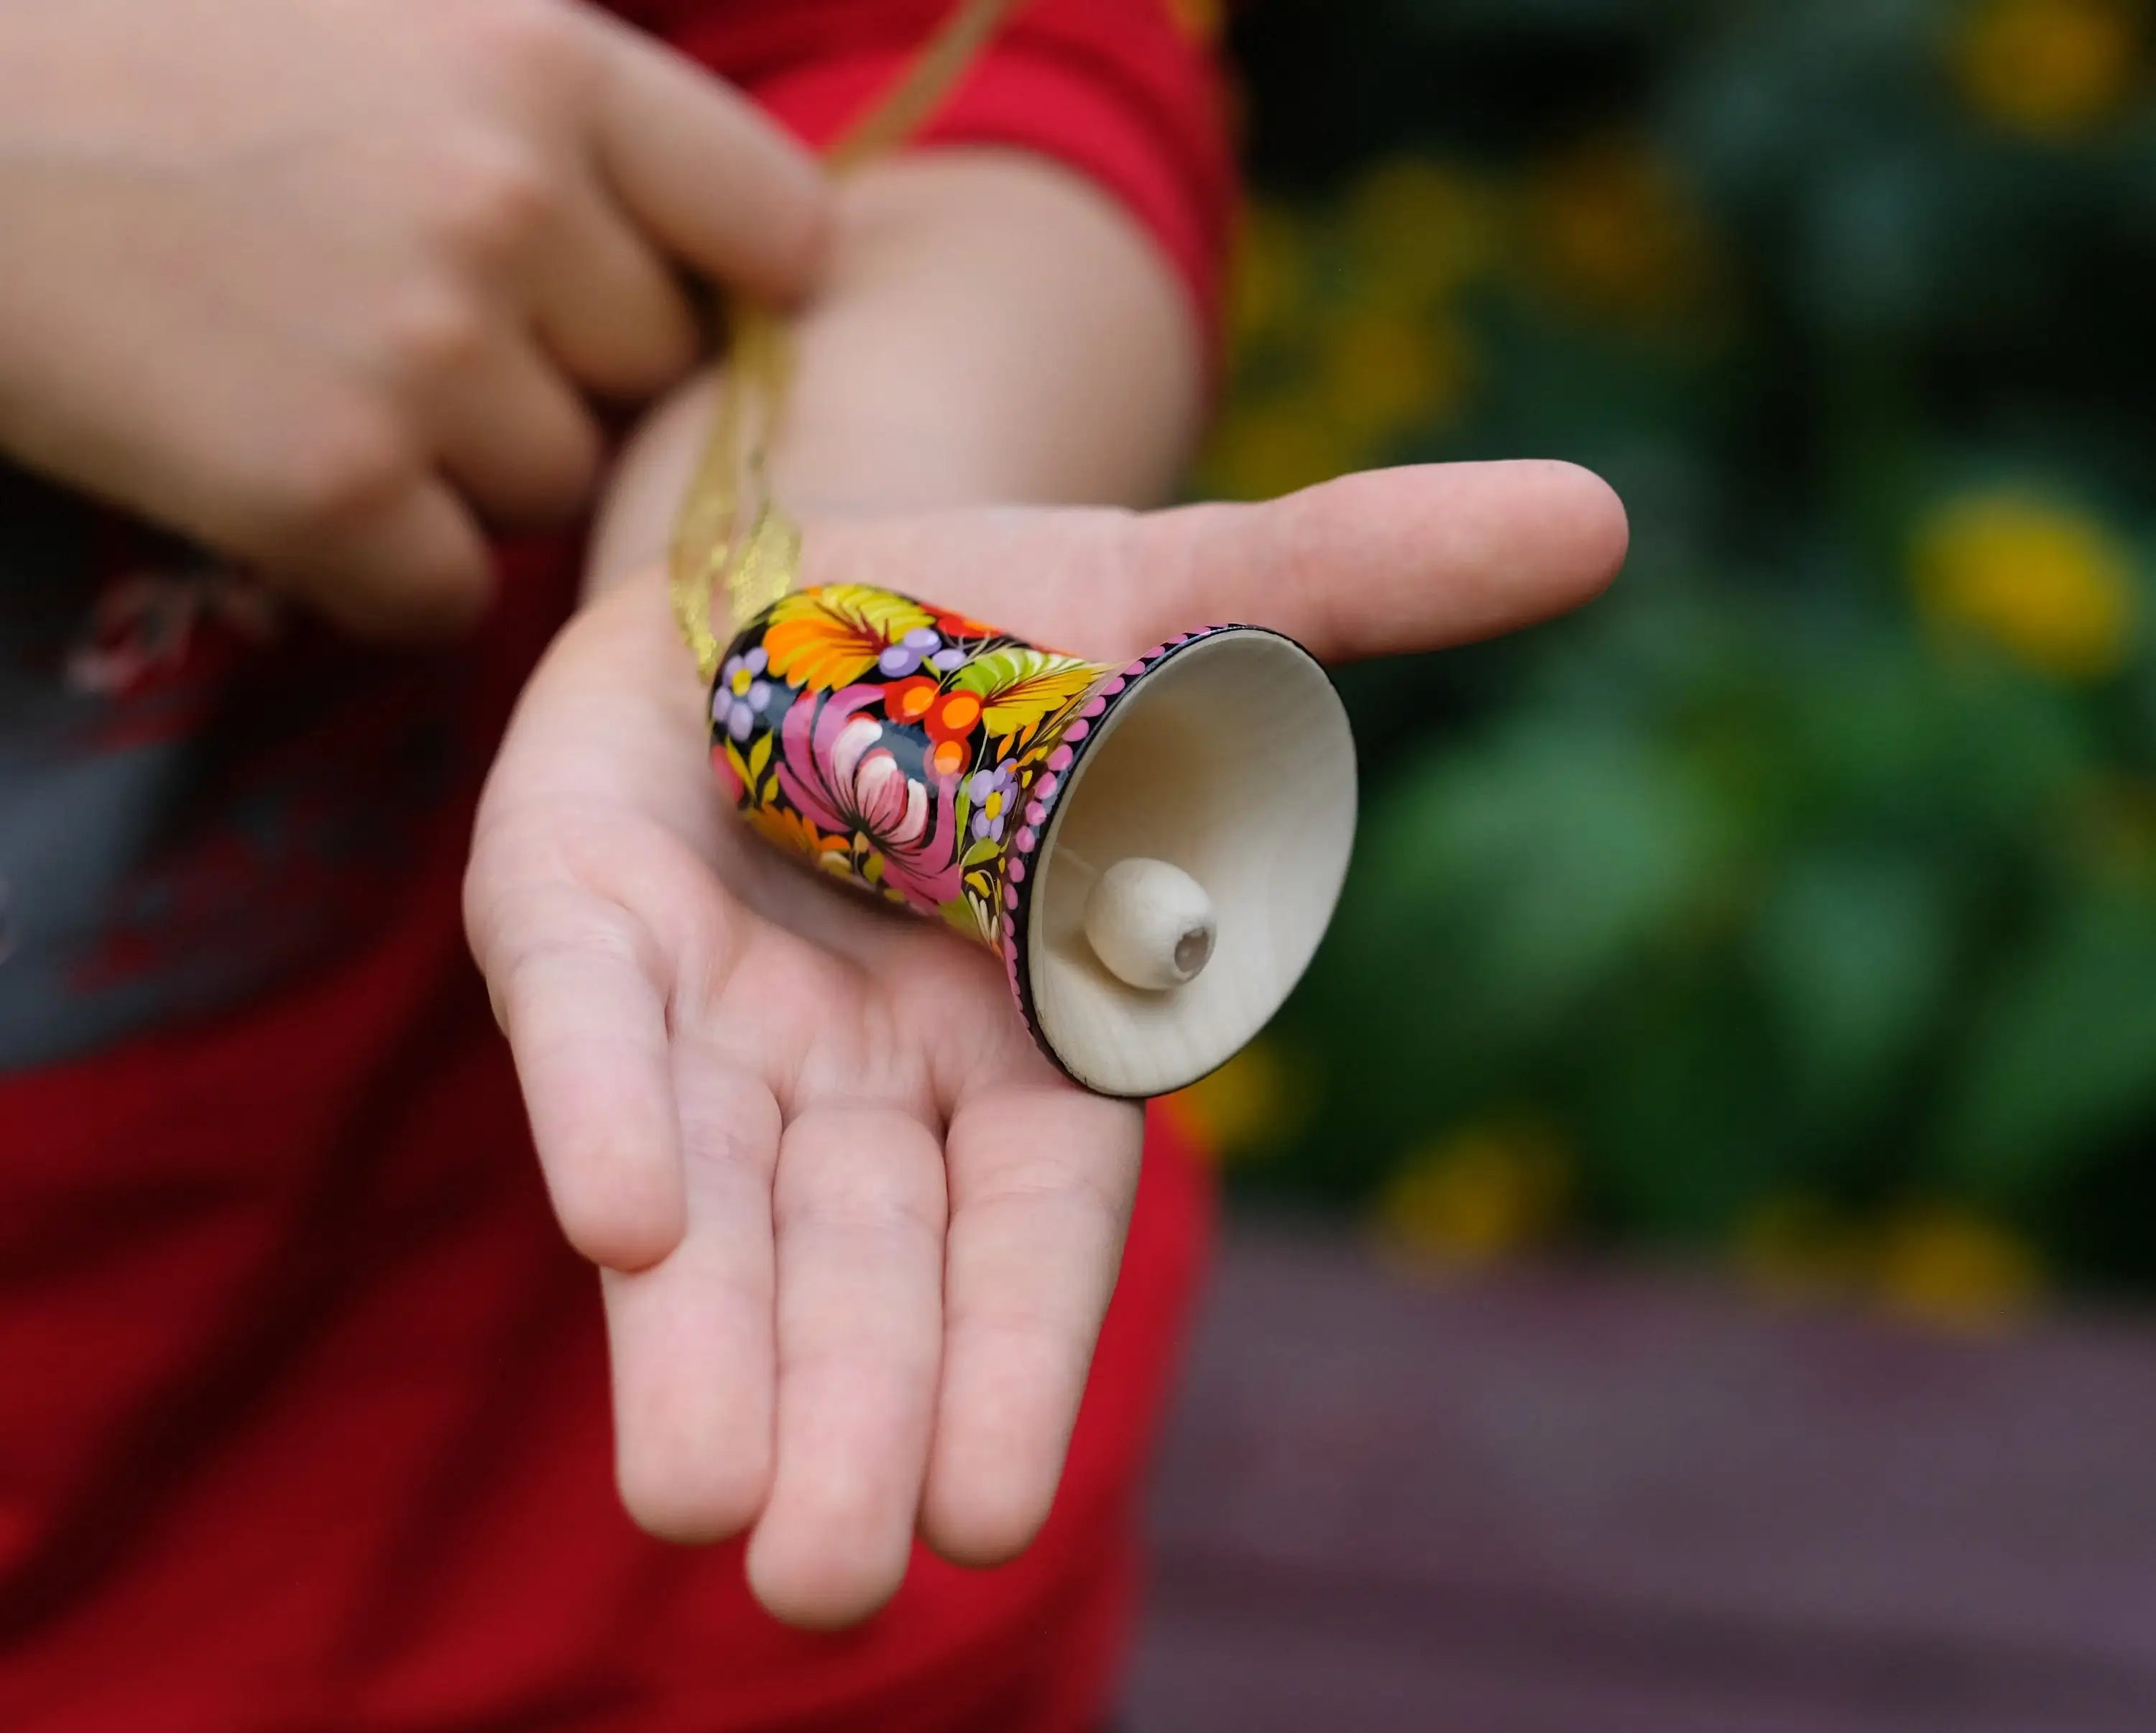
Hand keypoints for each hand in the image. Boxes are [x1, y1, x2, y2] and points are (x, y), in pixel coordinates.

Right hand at [0, 0, 826, 635]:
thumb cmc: (125, 36)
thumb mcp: (375, 4)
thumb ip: (541, 107)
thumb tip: (687, 240)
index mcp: (544, 61)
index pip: (778, 228)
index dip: (736, 287)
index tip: (675, 303)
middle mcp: (509, 206)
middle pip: (656, 376)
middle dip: (569, 372)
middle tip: (423, 330)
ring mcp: (420, 355)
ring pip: (554, 489)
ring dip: (470, 473)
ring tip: (325, 382)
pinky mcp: (323, 489)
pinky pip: (446, 595)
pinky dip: (380, 570)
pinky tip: (280, 479)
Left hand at [465, 460, 1626, 1625]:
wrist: (790, 568)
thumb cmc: (1005, 624)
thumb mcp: (1186, 593)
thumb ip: (1361, 577)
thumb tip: (1599, 514)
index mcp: (1022, 1039)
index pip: (1030, 1226)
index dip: (1016, 1354)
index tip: (993, 1509)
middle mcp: (863, 1069)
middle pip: (863, 1261)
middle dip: (854, 1410)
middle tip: (831, 1586)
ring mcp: (711, 1009)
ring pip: (713, 1206)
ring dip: (703, 1350)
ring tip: (703, 1513)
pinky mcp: (573, 917)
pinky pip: (591, 1027)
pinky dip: (609, 1113)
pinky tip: (622, 1221)